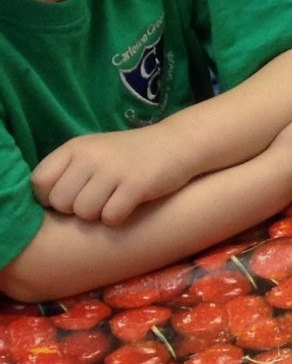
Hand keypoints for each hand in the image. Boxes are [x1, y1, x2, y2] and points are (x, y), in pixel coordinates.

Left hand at [31, 125, 207, 226]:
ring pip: (84, 212)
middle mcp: (90, 156)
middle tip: (96, 202)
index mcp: (75, 147)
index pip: (40, 181)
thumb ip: (69, 171)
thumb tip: (46, 203)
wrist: (179, 143)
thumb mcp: (95, 152)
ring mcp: (114, 169)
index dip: (50, 197)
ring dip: (97, 216)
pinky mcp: (137, 185)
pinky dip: (117, 219)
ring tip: (112, 204)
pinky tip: (127, 208)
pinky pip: (111, 217)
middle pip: (61, 202)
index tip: (71, 197)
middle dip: (76, 210)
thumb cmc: (132, 155)